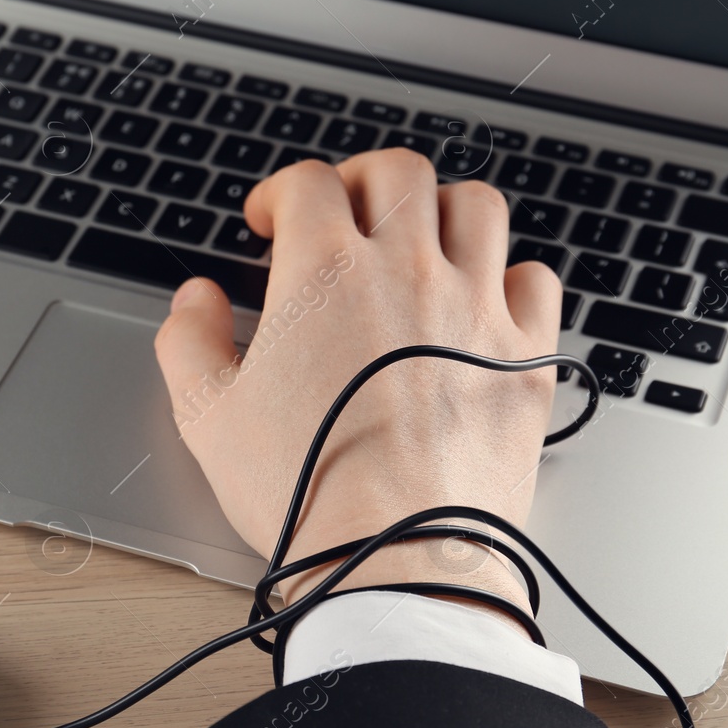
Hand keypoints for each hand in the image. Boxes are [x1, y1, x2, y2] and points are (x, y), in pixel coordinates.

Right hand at [153, 150, 561, 616]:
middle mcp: (407, 271)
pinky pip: (537, 279)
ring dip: (444, 208)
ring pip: (477, 206)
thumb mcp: (207, 418)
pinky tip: (485, 298)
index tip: (274, 221)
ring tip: (422, 238)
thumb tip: (195, 300)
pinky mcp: (525, 355)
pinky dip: (511, 275)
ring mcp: (476, 307)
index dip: (284, 191)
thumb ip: (190, 341)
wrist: (395, 556)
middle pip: (399, 171)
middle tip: (346, 211)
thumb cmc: (304, 493)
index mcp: (325, 273)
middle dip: (363, 179)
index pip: (310, 182)